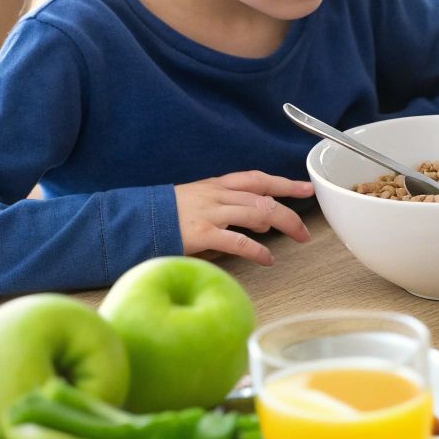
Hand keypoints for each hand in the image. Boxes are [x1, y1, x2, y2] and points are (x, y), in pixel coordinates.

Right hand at [174, 171, 313, 265]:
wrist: (131, 222)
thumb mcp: (198, 204)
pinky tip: (268, 259)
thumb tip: (261, 224)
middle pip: (263, 197)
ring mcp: (208, 212)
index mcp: (215, 186)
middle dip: (290, 211)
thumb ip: (229, 210)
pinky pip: (237, 241)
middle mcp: (215, 195)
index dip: (284, 182)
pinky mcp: (200, 233)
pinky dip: (257, 250)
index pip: (257, 179)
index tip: (306, 187)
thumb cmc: (166, 217)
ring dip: (283, 225)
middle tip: (305, 229)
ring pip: (257, 213)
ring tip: (298, 238)